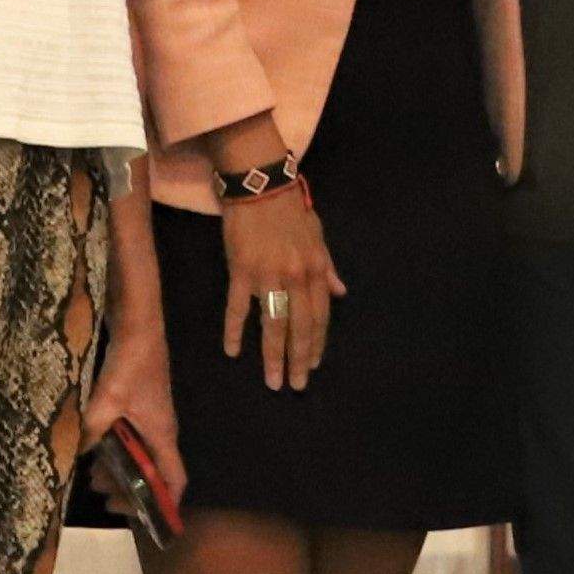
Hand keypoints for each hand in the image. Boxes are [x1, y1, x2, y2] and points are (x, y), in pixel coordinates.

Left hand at [84, 331, 179, 493]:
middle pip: (154, 470)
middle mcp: (160, 430)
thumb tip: (75, 454)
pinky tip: (92, 449)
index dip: (167, 501)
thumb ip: (91, 429)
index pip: (175, 477)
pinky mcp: (138, 406)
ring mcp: (150, 418)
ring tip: (93, 477)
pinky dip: (115, 449)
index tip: (151, 520)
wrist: (139, 328)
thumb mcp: (107, 401)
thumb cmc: (131, 365)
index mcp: (162, 434)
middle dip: (132, 489)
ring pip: (140, 454)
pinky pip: (130, 438)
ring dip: (120, 469)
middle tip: (104, 497)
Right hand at [221, 187, 349, 392]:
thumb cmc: (290, 212)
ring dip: (273, 356)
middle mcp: (296, 278)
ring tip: (272, 381)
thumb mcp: (318, 237)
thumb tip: (340, 293)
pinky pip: (238, 308)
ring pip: (273, 325)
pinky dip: (235, 331)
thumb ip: (328, 268)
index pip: (320, 316)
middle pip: (300, 327)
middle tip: (295, 386)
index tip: (313, 364)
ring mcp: (268, 276)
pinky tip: (233, 351)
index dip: (316, 342)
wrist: (261, 187)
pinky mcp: (241, 272)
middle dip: (299, 360)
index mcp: (316, 271)